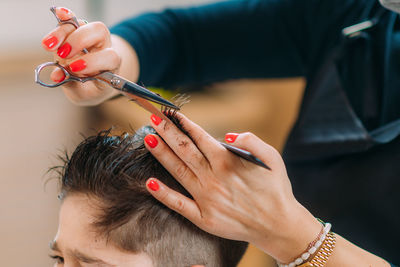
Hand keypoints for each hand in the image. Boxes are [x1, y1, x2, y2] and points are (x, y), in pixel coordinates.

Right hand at [41, 7, 138, 105]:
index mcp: (111, 65)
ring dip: (63, 33)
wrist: (92, 82)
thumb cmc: (90, 89)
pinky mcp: (77, 30)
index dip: (93, 62)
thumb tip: (57, 76)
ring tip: (48, 47)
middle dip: (78, 41)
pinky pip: (72, 19)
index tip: (74, 69)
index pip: (110, 57)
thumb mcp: (84, 94)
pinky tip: (58, 13)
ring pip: (82, 24)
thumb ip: (72, 86)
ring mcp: (90, 36)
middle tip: (62, 55)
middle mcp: (104, 47)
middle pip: (99, 32)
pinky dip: (64, 16)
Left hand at [143, 113, 320, 261]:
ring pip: (178, 171)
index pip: (200, 137)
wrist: (279, 224)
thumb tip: (227, 135)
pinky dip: (163, 194)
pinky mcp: (204, 218)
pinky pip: (179, 204)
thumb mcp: (272, 157)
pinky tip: (149, 183)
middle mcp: (214, 178)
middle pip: (185, 150)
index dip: (184, 124)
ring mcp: (206, 198)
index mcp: (228, 162)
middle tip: (153, 118)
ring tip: (148, 139)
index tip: (171, 113)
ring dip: (162, 154)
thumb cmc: (275, 189)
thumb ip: (250, 141)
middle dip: (168, 132)